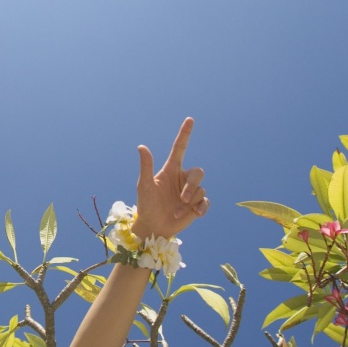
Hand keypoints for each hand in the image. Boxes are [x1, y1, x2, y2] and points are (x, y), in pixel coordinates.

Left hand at [132, 118, 207, 240]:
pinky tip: (194, 214)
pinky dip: (201, 208)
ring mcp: (190, 192)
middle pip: (198, 172)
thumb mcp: (145, 186)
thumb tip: (141, 146)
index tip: (189, 119)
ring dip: (190, 202)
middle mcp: (182, 178)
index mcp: (170, 170)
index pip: (180, 148)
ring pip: (201, 189)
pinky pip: (206, 202)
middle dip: (191, 186)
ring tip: (177, 212)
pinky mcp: (196, 205)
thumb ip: (146, 167)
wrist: (153, 227)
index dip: (185, 133)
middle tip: (182, 198)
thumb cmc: (146, 205)